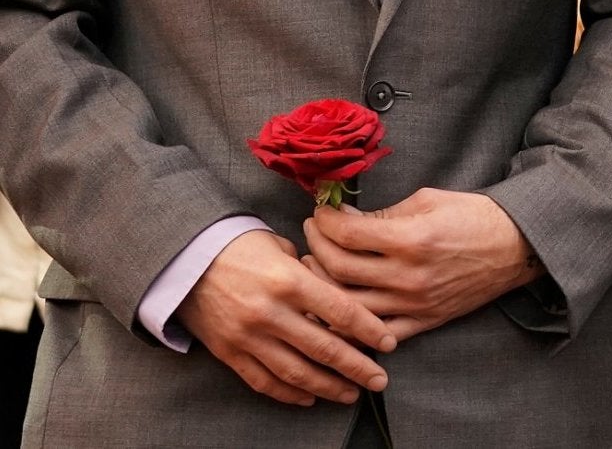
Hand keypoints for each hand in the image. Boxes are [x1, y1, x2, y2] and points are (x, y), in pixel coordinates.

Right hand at [177, 228, 394, 407]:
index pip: (340, 310)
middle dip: (356, 367)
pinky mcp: (229, 353)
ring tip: (351, 394)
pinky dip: (288, 393)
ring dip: (327, 387)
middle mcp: (270, 313)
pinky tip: (309, 398)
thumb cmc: (242, 247)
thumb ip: (313, 275)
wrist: (186, 261)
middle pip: (323, 348)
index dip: (369, 330)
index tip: (390, 343)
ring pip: (296, 372)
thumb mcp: (283, 249)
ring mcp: (248, 337)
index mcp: (290, 281)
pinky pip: (263, 381)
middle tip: (380, 381)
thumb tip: (343, 296)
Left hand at [304, 188, 540, 342]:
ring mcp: (414, 303)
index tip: (320, 212)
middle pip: (339, 269)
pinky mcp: (423, 322)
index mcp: (412, 238)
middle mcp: (408, 275)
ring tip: (317, 267)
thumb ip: (385, 214)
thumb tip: (345, 219)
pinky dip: (351, 326)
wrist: (516, 247)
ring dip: (324, 286)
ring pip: (348, 305)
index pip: (348, 234)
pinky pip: (376, 334)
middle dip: (317, 246)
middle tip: (313, 232)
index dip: (325, 221)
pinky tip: (339, 307)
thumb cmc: (474, 216)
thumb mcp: (429, 200)